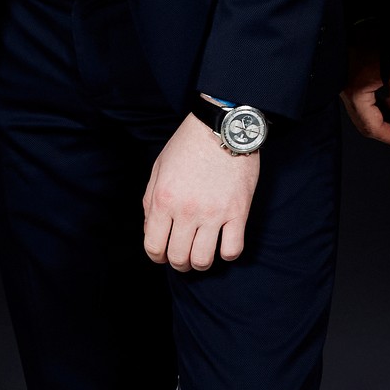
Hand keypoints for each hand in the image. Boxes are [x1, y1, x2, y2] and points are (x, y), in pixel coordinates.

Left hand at [142, 114, 260, 270]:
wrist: (222, 126)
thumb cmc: (188, 145)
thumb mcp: (159, 168)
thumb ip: (150, 202)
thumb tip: (152, 232)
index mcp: (163, 199)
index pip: (154, 247)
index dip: (157, 256)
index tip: (163, 253)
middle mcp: (187, 210)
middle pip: (178, 258)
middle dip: (178, 263)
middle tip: (183, 256)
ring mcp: (214, 213)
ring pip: (203, 260)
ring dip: (200, 262)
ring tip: (202, 252)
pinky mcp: (238, 211)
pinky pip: (232, 250)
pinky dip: (227, 254)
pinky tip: (224, 243)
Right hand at [340, 18, 389, 145]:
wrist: (378, 6)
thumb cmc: (387, 31)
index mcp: (354, 90)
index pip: (371, 127)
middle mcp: (344, 87)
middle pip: (364, 123)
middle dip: (387, 131)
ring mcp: (345, 80)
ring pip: (362, 112)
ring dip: (382, 118)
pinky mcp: (349, 73)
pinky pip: (361, 98)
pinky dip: (376, 105)